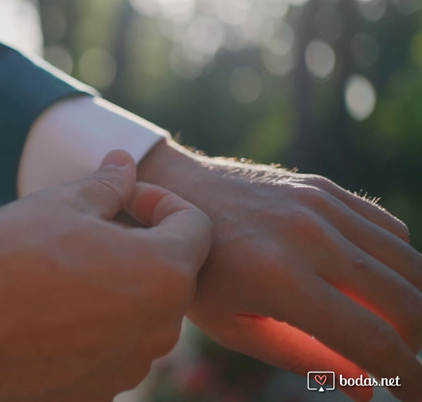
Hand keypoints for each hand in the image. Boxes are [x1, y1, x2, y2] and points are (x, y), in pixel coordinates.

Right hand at [0, 151, 210, 401]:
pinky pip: (109, 352)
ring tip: (60, 273)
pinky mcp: (94, 395)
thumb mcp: (62, 204)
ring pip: (139, 317)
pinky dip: (90, 330)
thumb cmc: (6, 257)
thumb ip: (109, 184)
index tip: (121, 198)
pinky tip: (45, 314)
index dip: (159, 202)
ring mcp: (126, 369)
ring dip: (115, 290)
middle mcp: (158, 330)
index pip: (194, 227)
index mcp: (164, 274)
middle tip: (86, 231)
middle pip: (169, 275)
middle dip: (139, 247)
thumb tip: (126, 163)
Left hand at [136, 139, 421, 401]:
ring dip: (417, 302)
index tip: (418, 397)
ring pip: (407, 261)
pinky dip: (398, 262)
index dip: (408, 377)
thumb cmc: (197, 271)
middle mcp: (309, 237)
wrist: (172, 193)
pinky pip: (387, 228)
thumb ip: (302, 357)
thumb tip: (367, 391)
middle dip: (420, 343)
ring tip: (401, 331)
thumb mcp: (234, 325)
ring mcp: (319, 206)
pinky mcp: (323, 187)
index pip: (371, 339)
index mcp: (279, 279)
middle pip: (405, 300)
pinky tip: (381, 284)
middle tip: (409, 363)